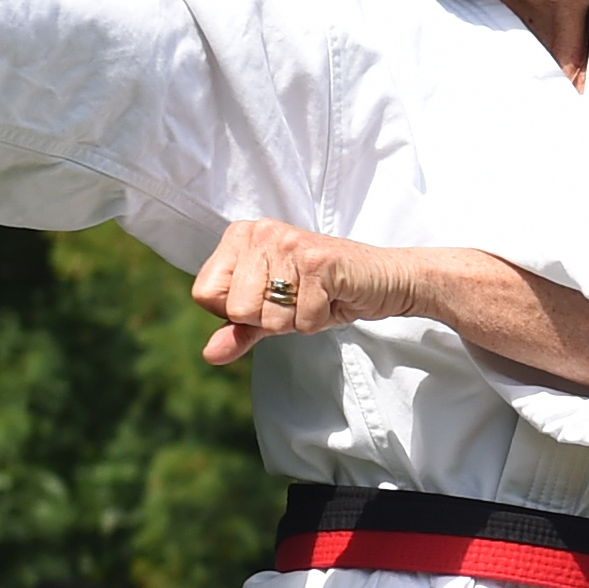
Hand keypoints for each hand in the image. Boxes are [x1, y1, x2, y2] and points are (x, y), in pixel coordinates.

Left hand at [190, 220, 413, 367]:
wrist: (383, 279)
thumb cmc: (325, 292)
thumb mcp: (275, 311)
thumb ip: (239, 330)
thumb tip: (209, 354)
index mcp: (240, 236)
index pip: (205, 293)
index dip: (237, 313)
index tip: (268, 298)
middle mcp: (260, 232)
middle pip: (236, 309)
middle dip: (270, 319)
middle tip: (298, 300)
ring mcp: (289, 244)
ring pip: (269, 317)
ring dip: (297, 321)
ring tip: (315, 298)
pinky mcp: (317, 261)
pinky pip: (302, 319)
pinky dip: (319, 320)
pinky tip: (332, 299)